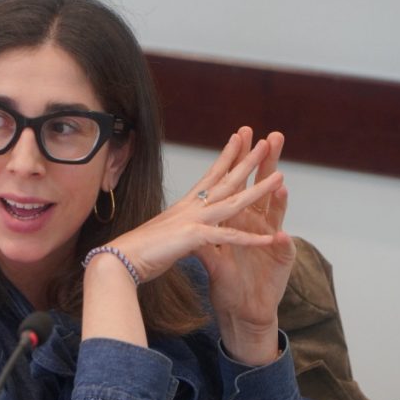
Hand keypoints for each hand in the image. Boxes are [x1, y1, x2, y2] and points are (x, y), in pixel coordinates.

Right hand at [107, 130, 284, 285]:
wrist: (119, 260)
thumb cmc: (137, 251)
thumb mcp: (164, 237)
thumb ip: (179, 233)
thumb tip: (185, 235)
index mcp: (184, 206)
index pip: (210, 175)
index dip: (226, 157)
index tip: (238, 138)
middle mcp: (191, 208)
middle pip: (226, 180)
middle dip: (248, 160)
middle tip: (266, 141)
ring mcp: (193, 220)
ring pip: (234, 202)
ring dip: (259, 190)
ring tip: (281, 176)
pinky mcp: (194, 238)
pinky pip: (229, 238)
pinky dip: (251, 239)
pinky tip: (270, 237)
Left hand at [197, 127, 295, 365]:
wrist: (245, 312)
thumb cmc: (230, 282)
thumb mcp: (211, 256)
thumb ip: (203, 234)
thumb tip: (186, 216)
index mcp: (241, 220)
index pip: (242, 184)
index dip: (240, 161)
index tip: (240, 134)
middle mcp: (259, 226)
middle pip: (263, 189)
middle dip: (268, 164)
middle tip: (272, 138)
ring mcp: (273, 243)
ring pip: (277, 215)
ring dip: (278, 199)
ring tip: (280, 182)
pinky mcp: (280, 264)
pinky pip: (283, 251)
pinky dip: (283, 243)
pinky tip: (282, 235)